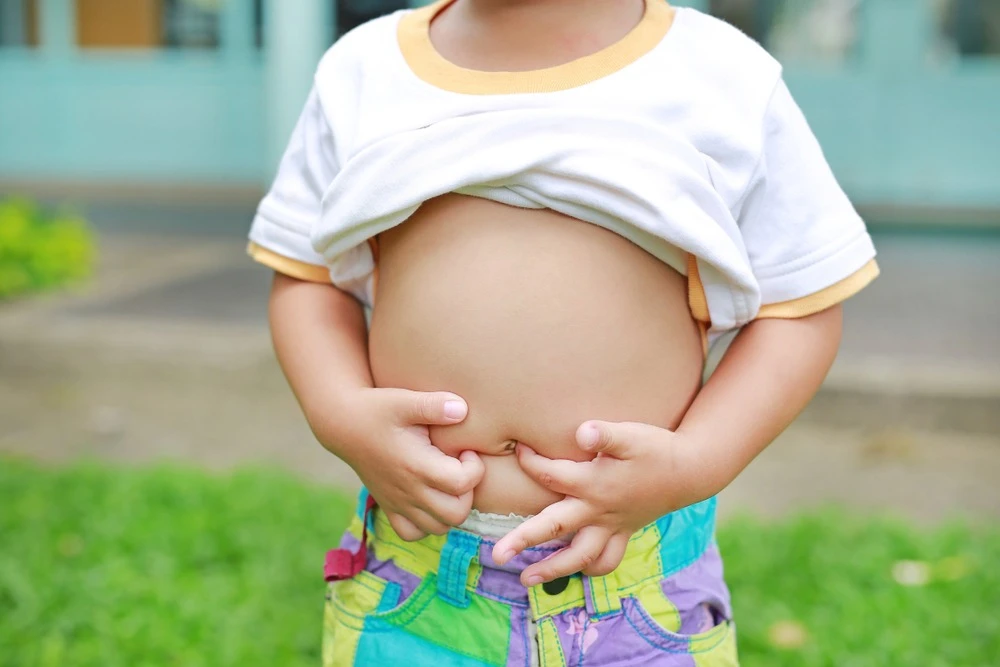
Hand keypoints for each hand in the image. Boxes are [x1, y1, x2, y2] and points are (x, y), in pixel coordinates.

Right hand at [314, 388, 484, 540]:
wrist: (343, 424)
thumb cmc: (376, 409)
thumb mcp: (404, 400)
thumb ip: (434, 405)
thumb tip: (462, 409)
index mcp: (416, 466)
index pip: (461, 483)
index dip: (474, 468)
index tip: (465, 450)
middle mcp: (408, 491)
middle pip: (456, 514)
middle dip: (468, 492)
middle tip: (460, 468)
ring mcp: (398, 503)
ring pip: (439, 528)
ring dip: (452, 508)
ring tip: (448, 482)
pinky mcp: (389, 507)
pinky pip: (412, 533)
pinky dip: (427, 523)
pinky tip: (431, 499)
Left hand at [493, 421, 709, 585]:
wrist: (690, 470)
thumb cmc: (656, 449)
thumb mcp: (631, 435)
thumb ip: (605, 435)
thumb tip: (582, 432)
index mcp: (594, 484)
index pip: (551, 474)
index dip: (531, 461)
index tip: (517, 449)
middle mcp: (598, 510)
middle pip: (554, 528)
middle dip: (524, 541)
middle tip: (496, 555)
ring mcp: (612, 526)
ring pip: (580, 556)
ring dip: (552, 569)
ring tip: (525, 579)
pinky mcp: (624, 532)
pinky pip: (607, 560)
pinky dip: (590, 569)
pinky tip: (574, 571)